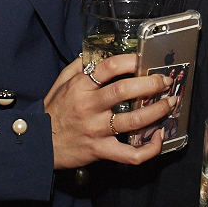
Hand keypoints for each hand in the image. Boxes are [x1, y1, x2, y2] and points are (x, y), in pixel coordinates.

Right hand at [43, 53, 173, 169]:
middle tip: (166, 81)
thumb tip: (97, 52)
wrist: (38, 144)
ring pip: (133, 121)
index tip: (144, 59)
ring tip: (169, 103)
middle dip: (150, 84)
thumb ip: (78, 67)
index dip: (130, 60)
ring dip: (156, 111)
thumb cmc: (53, 111)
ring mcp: (96, 130)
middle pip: (123, 91)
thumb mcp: (60, 83)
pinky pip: (130, 154)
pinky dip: (149, 148)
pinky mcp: (101, 151)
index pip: (107, 67)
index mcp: (80, 87)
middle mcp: (89, 107)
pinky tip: (157, 138)